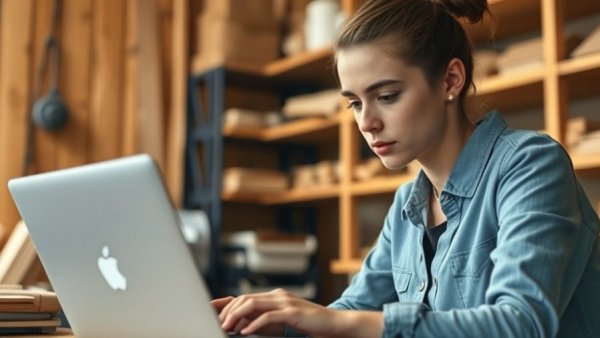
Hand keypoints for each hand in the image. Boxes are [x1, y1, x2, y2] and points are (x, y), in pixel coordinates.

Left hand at [212, 288, 382, 337]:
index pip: (245, 296)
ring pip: (254, 304)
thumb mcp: (282, 321)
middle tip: (218, 324)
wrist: (334, 324)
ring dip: (237, 316)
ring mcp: (286, 302)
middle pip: (246, 298)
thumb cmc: (308, 325)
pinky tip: (246, 332)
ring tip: (227, 327)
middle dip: (229, 311)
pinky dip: (254, 324)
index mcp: (275, 296)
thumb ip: (264, 320)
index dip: (227, 303)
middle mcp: (278, 295)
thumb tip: (242, 325)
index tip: (211, 311)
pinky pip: (269, 316)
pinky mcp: (293, 312)